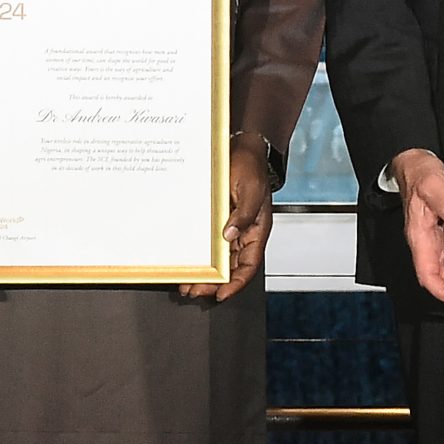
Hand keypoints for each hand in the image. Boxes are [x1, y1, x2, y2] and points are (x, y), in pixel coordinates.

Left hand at [182, 137, 273, 300]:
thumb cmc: (250, 167)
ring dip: (204, 272)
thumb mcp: (250, 190)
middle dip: (213, 283)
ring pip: (218, 258)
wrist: (240, 149)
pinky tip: (188, 261)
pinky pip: (209, 243)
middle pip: (230, 267)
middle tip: (194, 291)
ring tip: (187, 284)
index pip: (248, 265)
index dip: (236, 283)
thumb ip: (243, 214)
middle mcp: (243, 233)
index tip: (220, 294)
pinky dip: (199, 255)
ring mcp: (229, 228)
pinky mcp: (216, 220)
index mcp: (256, 230)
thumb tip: (230, 235)